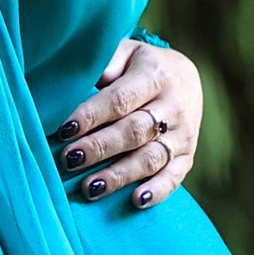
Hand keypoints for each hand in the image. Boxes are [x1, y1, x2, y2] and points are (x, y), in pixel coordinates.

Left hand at [54, 40, 201, 209]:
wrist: (186, 80)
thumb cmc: (141, 67)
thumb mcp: (126, 53)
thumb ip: (105, 63)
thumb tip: (77, 82)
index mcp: (155, 75)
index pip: (120, 99)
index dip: (92, 115)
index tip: (65, 129)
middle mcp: (174, 105)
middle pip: (134, 131)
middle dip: (99, 147)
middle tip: (69, 159)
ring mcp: (184, 134)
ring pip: (150, 158)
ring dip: (119, 175)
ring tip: (89, 187)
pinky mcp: (188, 157)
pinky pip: (174, 177)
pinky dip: (156, 191)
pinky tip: (135, 201)